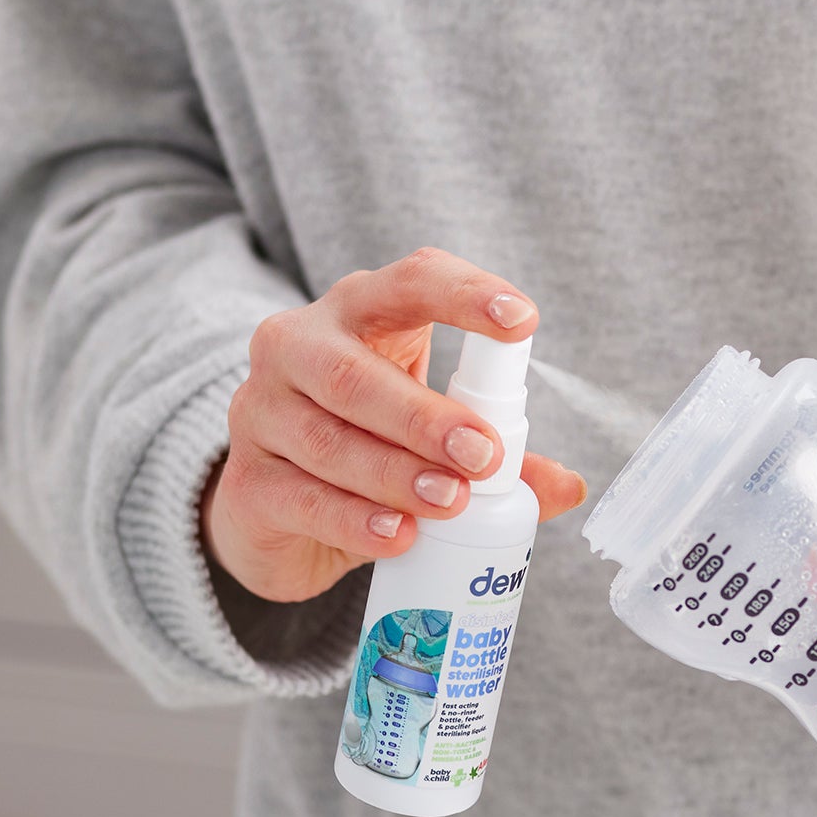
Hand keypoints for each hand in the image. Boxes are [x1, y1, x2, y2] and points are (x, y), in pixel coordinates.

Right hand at [203, 250, 585, 603]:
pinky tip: (397, 535)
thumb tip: (569, 485)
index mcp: (357, 313)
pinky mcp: (247, 483)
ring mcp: (260, 413)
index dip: (464, 295)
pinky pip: (301, 498)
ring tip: (451, 500)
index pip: (410, 282)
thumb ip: (502, 457)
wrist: (276, 510)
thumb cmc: (370, 443)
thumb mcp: (434, 438)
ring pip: (326, 439)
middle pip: (353, 373)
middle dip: (423, 416)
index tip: (523, 322)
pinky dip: (353, 520)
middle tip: (484, 455)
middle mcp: (296, 347)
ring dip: (395, 474)